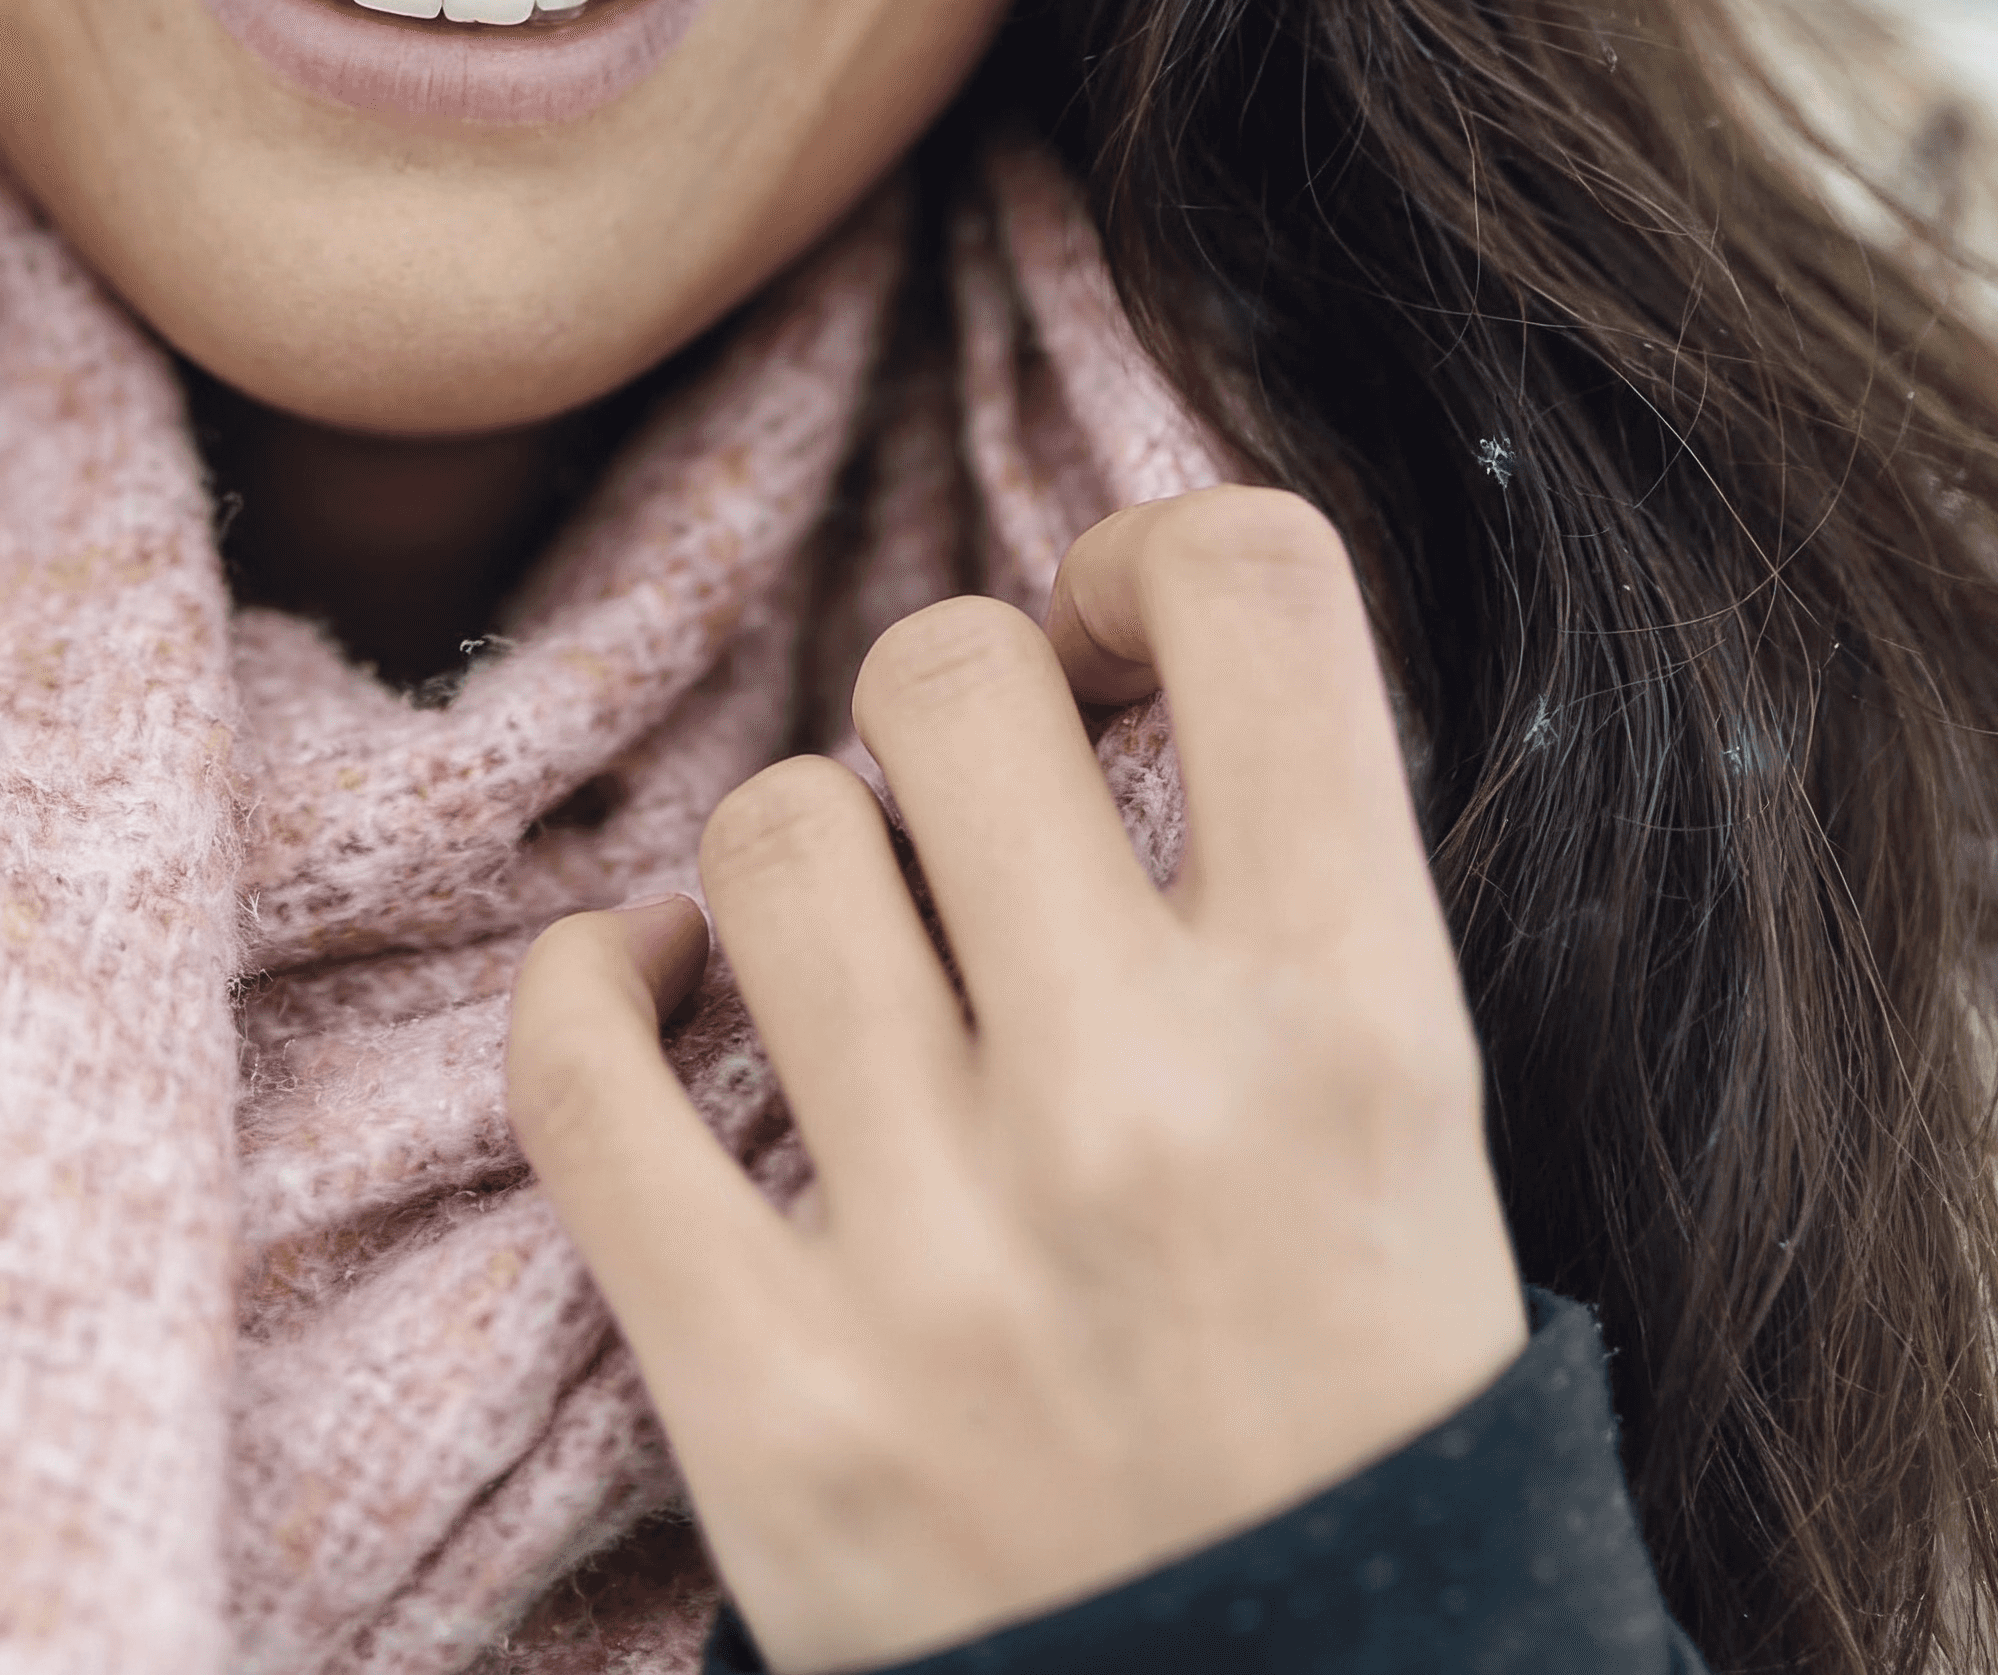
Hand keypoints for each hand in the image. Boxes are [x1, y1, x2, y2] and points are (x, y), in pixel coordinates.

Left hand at [506, 489, 1525, 1672]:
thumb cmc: (1353, 1439)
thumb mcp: (1418, 1145)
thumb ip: (1285, 890)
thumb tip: (1096, 641)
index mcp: (1358, 1036)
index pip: (1248, 584)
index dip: (1144, 558)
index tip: (1118, 646)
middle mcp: (1148, 1115)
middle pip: (945, 673)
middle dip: (951, 712)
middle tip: (976, 824)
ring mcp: (941, 1262)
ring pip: (767, 837)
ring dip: (802, 867)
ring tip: (859, 959)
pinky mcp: (765, 1403)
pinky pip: (580, 1064)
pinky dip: (593, 987)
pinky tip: (654, 991)